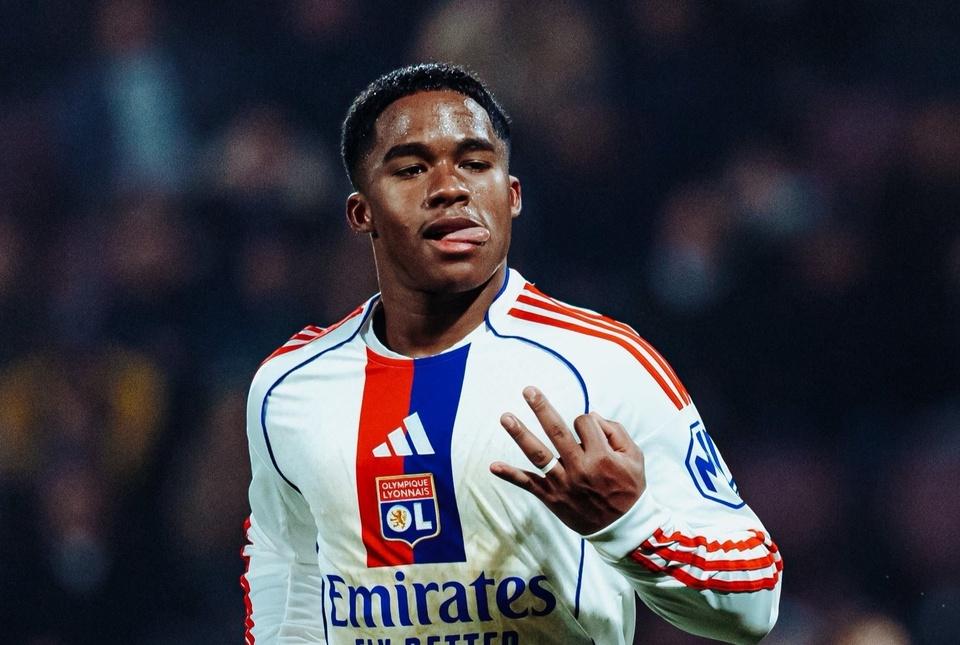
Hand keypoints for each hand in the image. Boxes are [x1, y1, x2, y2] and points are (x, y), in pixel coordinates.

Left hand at [489, 386, 646, 534]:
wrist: (623, 528)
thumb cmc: (629, 489)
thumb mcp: (634, 457)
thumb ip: (616, 432)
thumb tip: (592, 415)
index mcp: (601, 456)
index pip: (584, 423)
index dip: (586, 421)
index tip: (589, 429)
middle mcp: (580, 467)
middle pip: (556, 431)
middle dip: (541, 408)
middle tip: (528, 390)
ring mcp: (563, 483)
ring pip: (539, 454)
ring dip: (520, 434)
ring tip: (506, 417)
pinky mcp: (552, 498)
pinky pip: (529, 484)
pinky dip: (511, 475)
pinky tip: (493, 466)